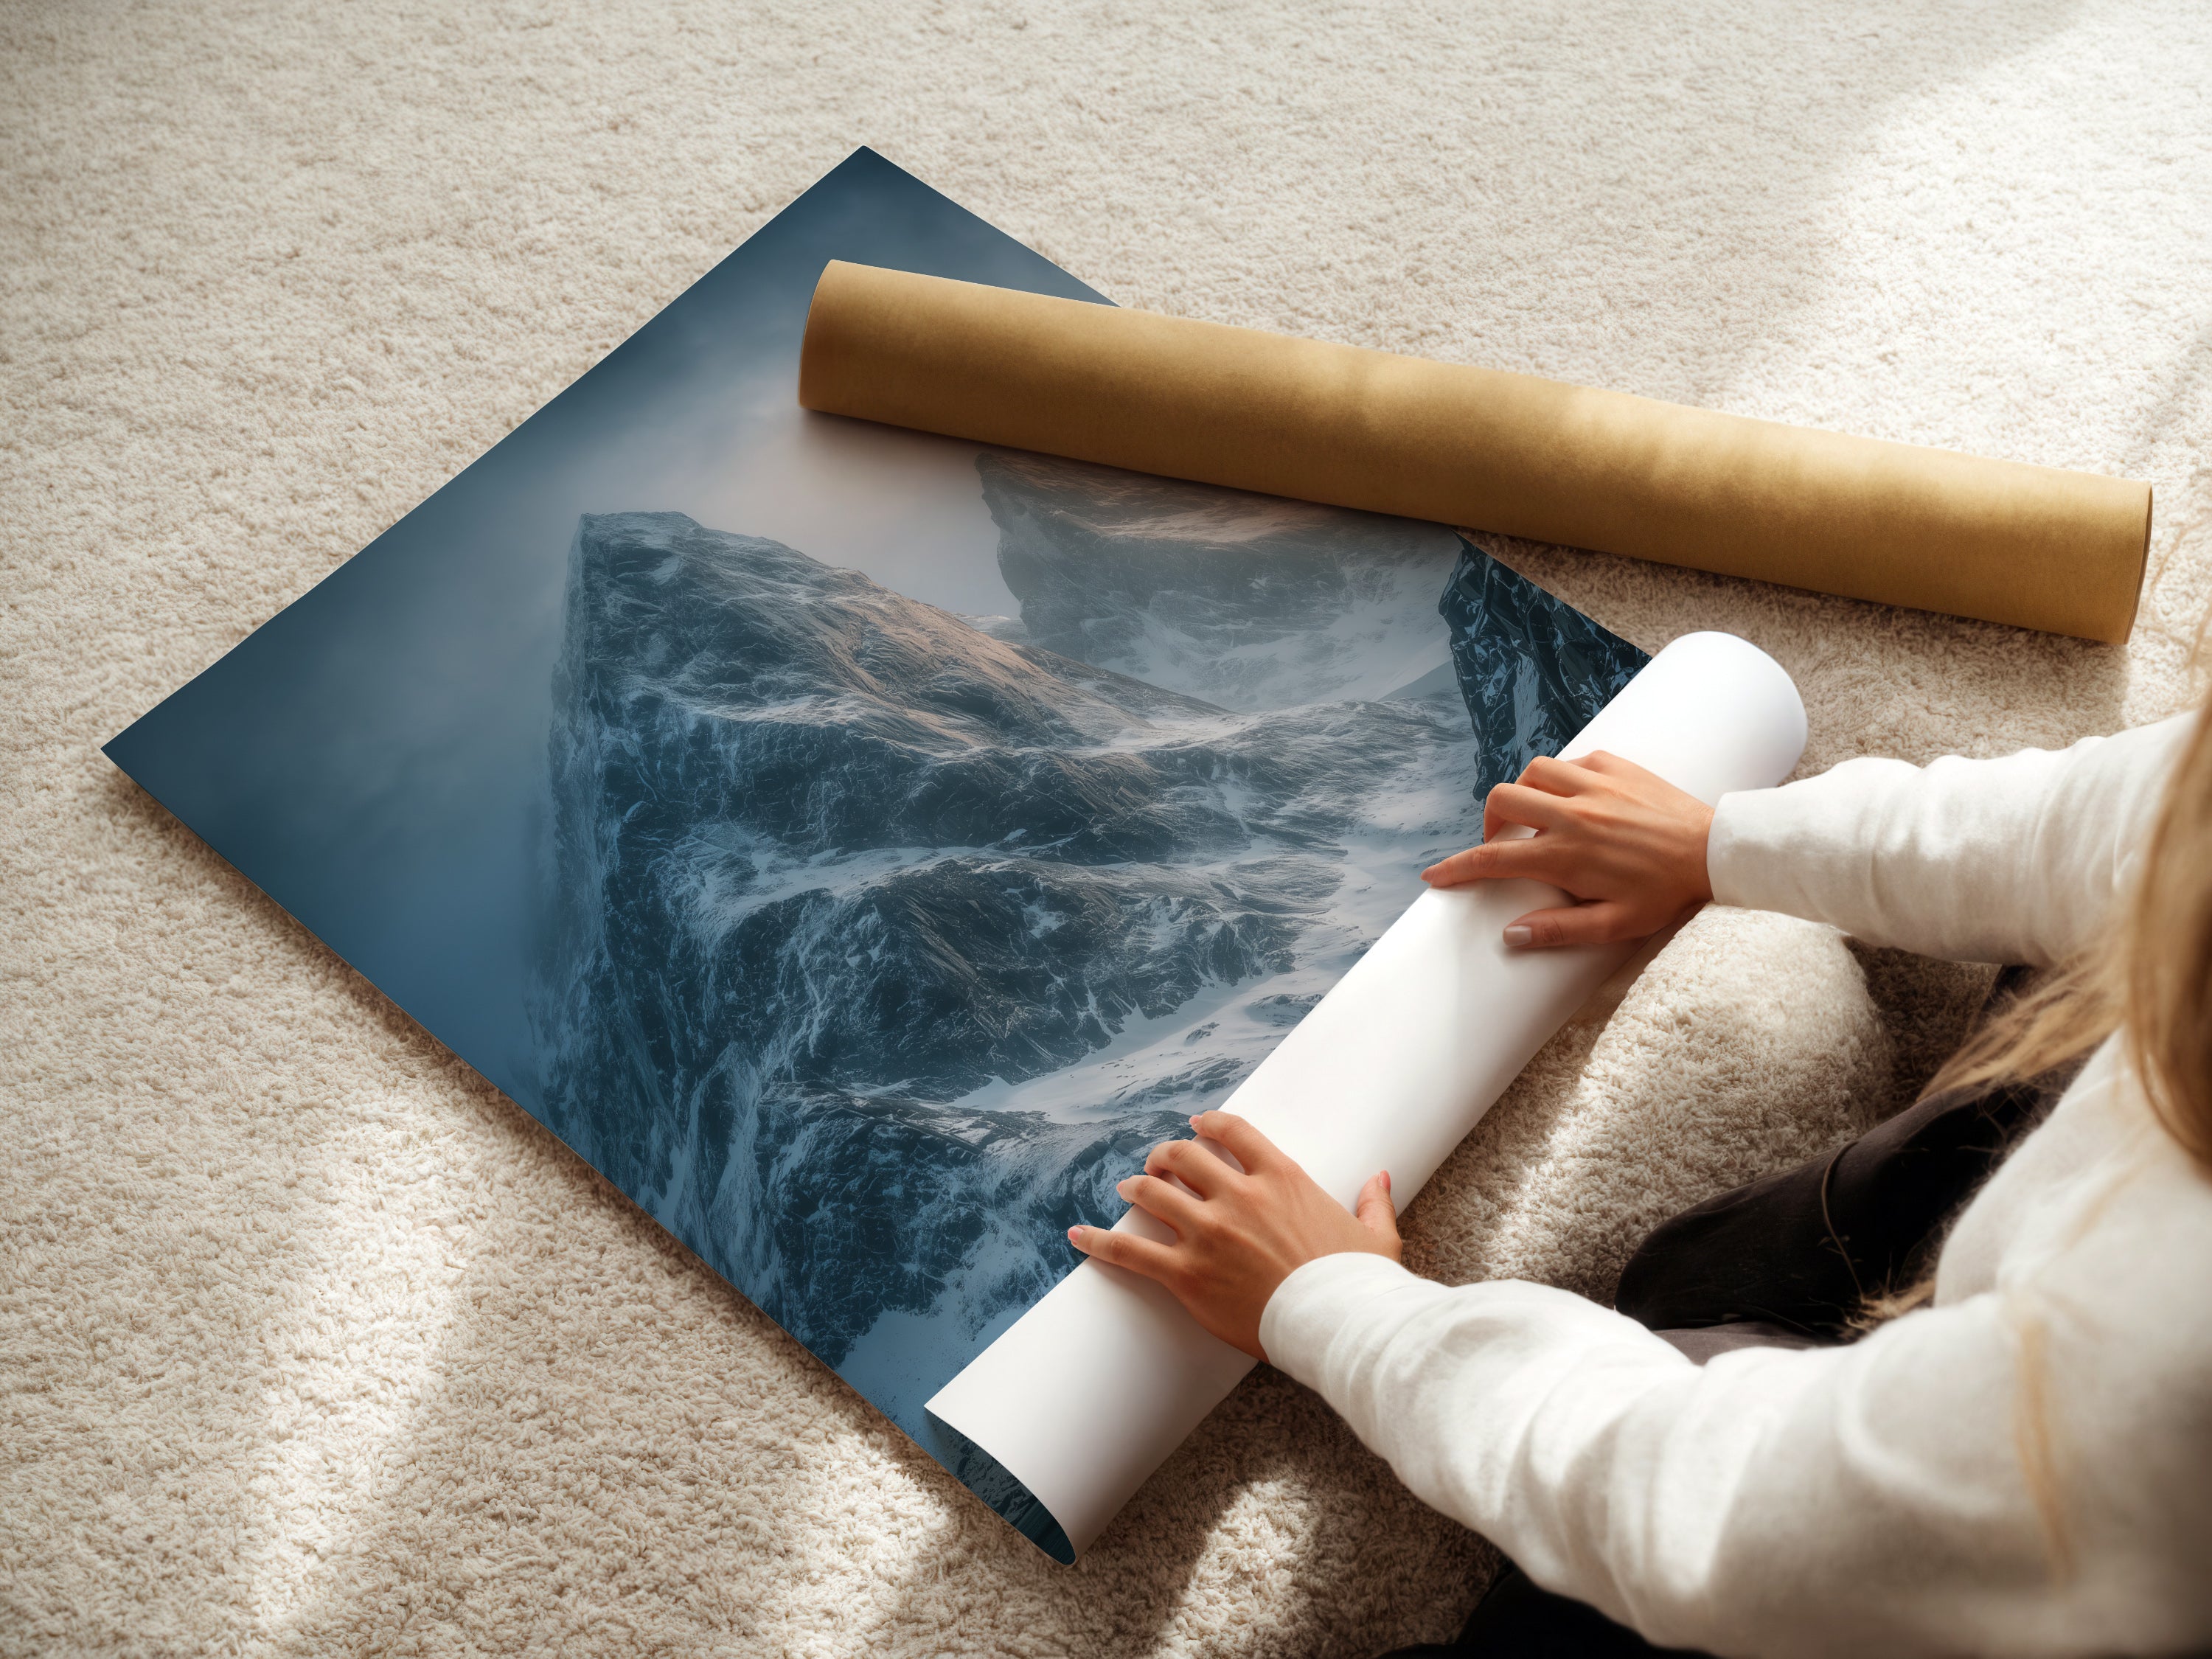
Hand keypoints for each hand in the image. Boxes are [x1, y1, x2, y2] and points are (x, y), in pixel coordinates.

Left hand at [1066, 1110, 1399, 1361]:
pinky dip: (1099, 1241)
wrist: (1339, 1325)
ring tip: (1126, 1189)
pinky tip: (1078, 1235)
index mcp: (1282, 1178)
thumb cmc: (1359, 1284)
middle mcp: (1239, 1196)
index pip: (1233, 1132)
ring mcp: (1209, 1233)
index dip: (1208, 1125)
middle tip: (1157, 1163)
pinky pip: (1131, 1251)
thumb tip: (1380, 1178)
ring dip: (1136, 1187)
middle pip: (1183, 1157)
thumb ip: (1373, 1202)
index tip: (1195, 1126)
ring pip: (1153, 1193)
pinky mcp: (1187, 1274)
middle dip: (1164, 1156)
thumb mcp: (1375, 1236)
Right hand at [1420, 750, 1713, 948]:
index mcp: (1566, 855)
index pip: (1493, 859)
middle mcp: (1572, 813)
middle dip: (1489, 822)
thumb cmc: (1666, 893)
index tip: (1435, 875)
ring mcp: (1594, 784)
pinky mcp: (1615, 765)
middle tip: (1502, 843)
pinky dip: (1561, 777)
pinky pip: (1571, 761)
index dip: (1457, 868)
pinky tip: (1575, 798)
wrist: (1715, 851)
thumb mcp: (1615, 924)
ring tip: (1537, 816)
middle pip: (1502, 800)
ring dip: (1524, 793)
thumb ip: (1559, 930)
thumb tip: (1510, 935)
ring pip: (1532, 772)